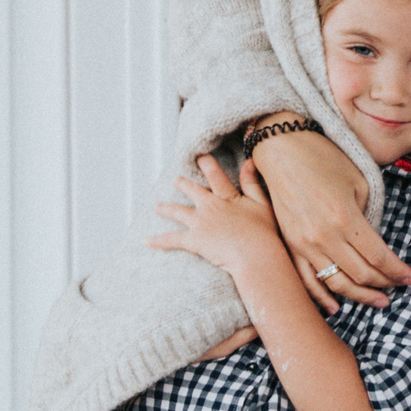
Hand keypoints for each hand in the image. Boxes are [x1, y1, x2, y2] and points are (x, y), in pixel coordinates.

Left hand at [146, 157, 282, 275]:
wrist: (254, 254)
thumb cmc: (263, 232)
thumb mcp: (262, 204)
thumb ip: (252, 183)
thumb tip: (248, 162)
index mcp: (226, 197)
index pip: (215, 175)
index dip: (206, 164)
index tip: (199, 156)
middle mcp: (209, 206)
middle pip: (192, 190)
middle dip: (182, 184)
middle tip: (175, 180)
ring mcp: (199, 223)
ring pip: (177, 212)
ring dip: (166, 208)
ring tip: (158, 207)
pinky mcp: (193, 240)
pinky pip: (171, 239)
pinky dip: (158, 240)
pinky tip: (146, 241)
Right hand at [248, 120, 410, 311]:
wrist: (282, 148)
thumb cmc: (324, 158)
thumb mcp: (358, 182)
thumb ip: (368, 217)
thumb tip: (374, 244)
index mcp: (345, 218)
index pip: (378, 257)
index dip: (397, 272)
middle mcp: (323, 236)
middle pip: (361, 274)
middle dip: (384, 285)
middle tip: (398, 287)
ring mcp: (303, 243)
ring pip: (335, 283)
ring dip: (359, 296)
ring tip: (378, 301)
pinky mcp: (289, 245)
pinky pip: (306, 280)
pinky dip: (322, 297)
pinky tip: (336, 307)